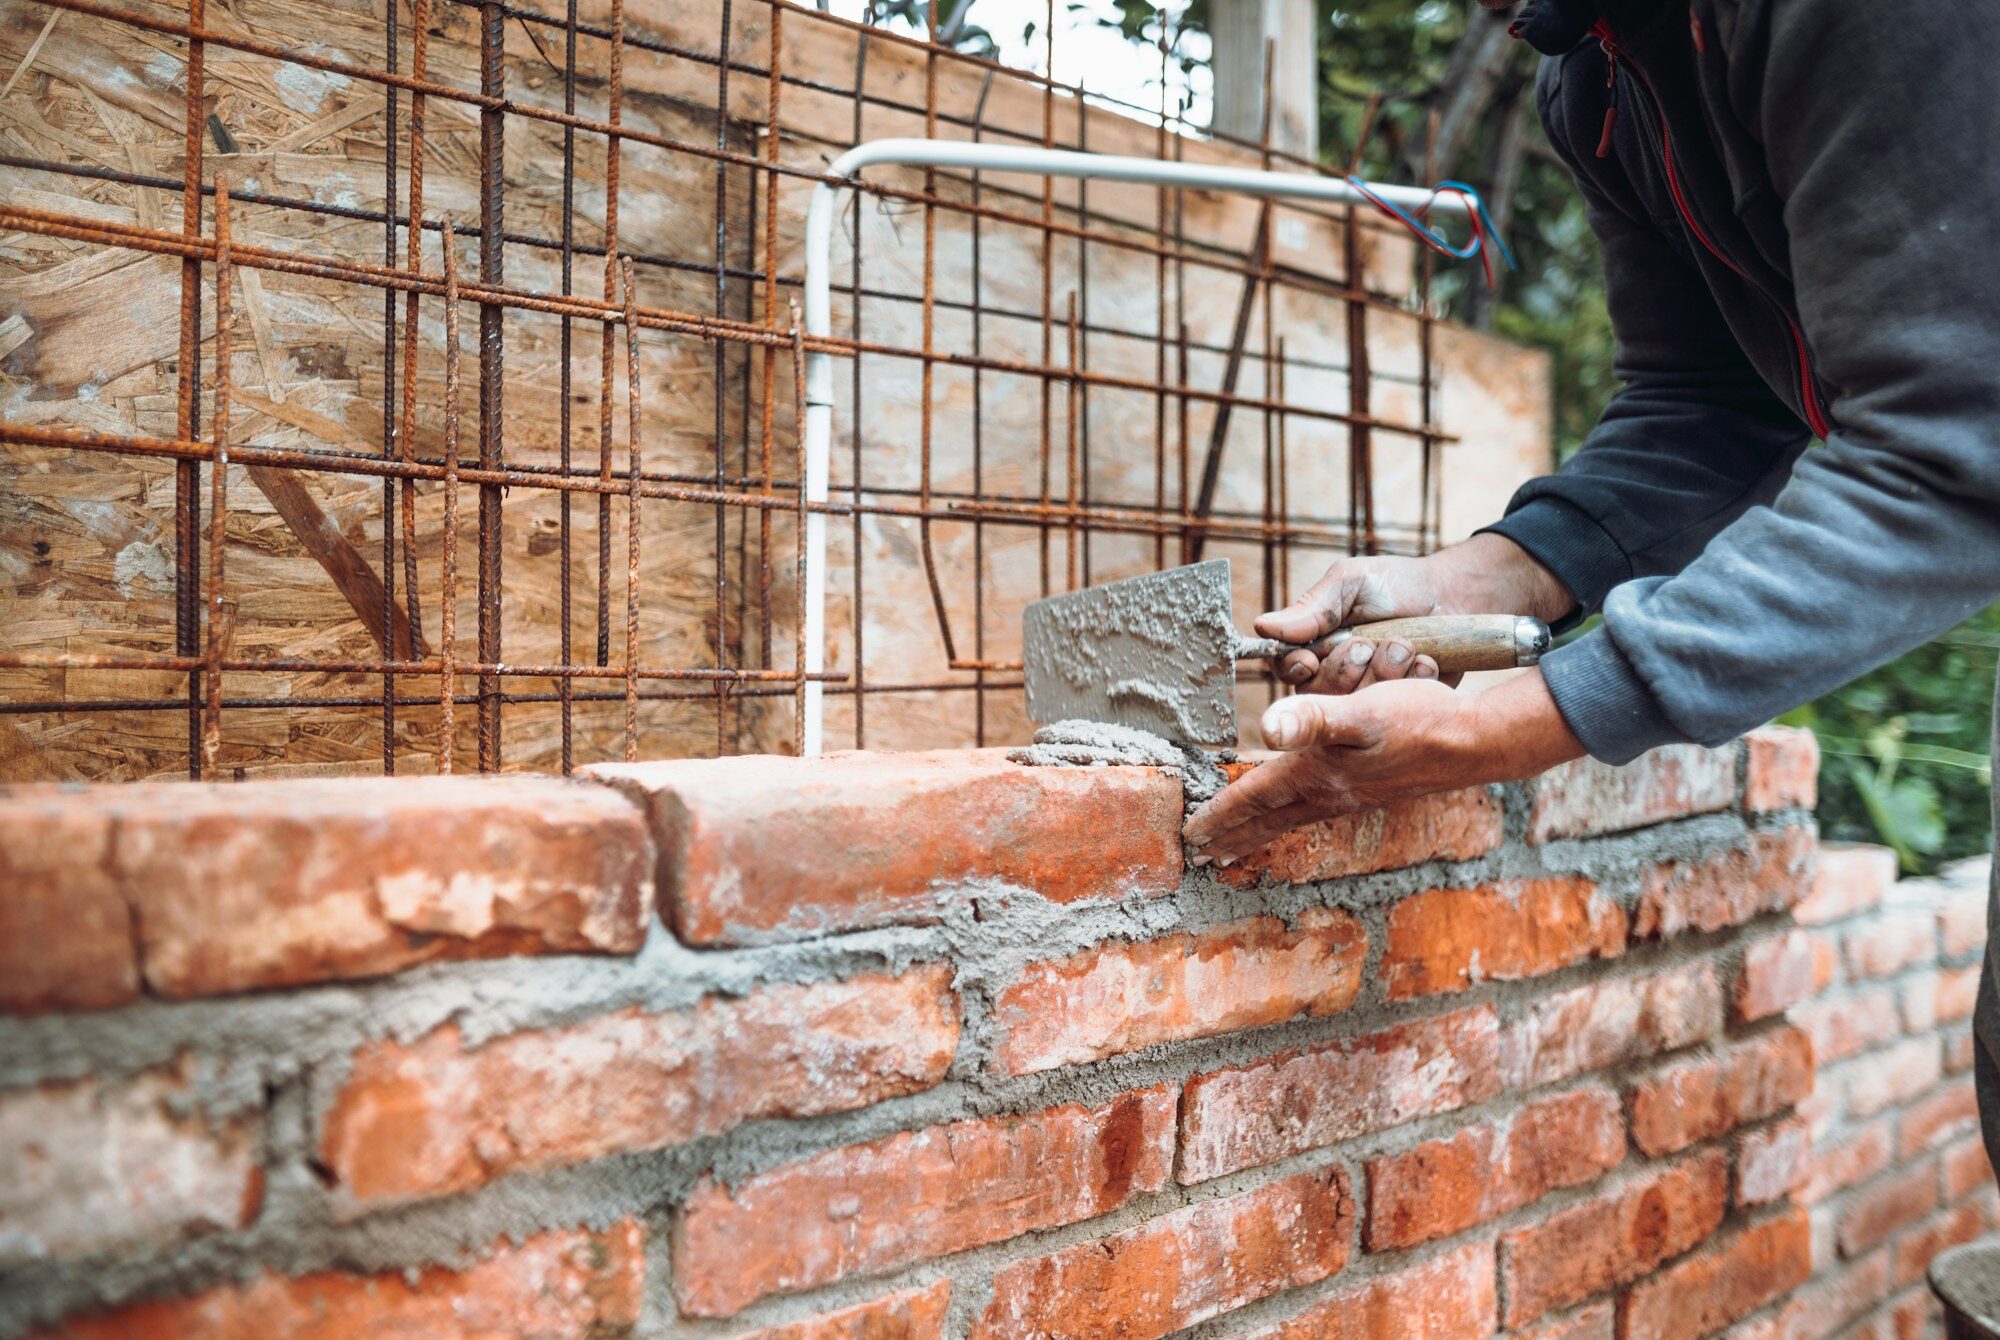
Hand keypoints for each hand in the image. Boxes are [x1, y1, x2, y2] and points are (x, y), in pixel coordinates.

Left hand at [1182, 671, 1585, 866]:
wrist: (1472, 742)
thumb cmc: (1417, 722)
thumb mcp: (1361, 712)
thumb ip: (1314, 718)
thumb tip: (1268, 726)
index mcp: (1314, 774)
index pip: (1253, 799)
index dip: (1219, 815)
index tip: (1190, 836)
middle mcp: (1328, 792)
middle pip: (1267, 818)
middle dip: (1233, 836)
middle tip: (1204, 856)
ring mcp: (1350, 795)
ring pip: (1291, 817)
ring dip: (1260, 830)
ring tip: (1237, 843)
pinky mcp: (1370, 789)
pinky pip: (1315, 809)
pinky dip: (1291, 815)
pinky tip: (1298, 810)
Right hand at [1258, 533, 1573, 692]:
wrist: (1455, 597)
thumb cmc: (1396, 585)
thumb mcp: (1350, 583)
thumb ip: (1312, 608)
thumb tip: (1263, 628)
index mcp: (1315, 644)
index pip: (1285, 669)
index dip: (1293, 670)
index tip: (1308, 660)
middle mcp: (1337, 675)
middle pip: (1317, 696)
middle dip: (1345, 669)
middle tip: (1367, 644)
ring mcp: (1370, 694)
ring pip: (1358, 705)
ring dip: (1383, 672)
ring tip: (1404, 646)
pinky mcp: (1403, 708)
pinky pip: (1400, 709)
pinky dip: (1415, 680)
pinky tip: (1428, 660)